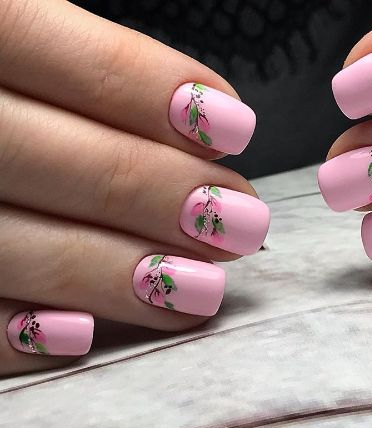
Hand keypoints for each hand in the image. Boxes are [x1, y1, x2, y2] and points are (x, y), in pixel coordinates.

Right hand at [0, 0, 268, 374]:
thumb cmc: (11, 88)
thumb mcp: (34, 38)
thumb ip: (101, 75)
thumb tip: (207, 126)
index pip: (78, 67)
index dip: (159, 99)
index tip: (234, 130)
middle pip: (55, 164)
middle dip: (162, 197)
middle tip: (240, 223)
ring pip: (13, 249)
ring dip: (116, 276)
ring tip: (201, 289)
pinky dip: (17, 333)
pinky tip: (80, 335)